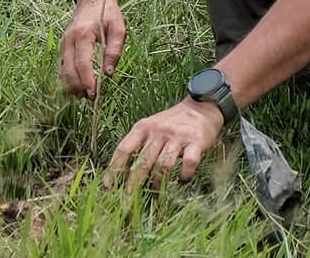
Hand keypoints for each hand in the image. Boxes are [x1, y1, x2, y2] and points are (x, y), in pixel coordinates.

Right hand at [58, 0, 125, 97]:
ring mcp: (64, 44)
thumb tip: (108, 74)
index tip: (94, 94)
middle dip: (78, 87)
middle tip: (91, 98)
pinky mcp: (63, 48)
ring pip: (62, 71)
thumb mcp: (118, 28)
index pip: (82, 63)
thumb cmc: (107, 14)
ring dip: (71, 86)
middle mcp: (69, 41)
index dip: (87, 81)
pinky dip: (67, 80)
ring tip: (85, 95)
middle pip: (68, 71)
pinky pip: (61, 67)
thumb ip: (114, 50)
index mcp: (83, 35)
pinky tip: (77, 88)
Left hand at [105, 97, 224, 189]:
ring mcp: (177, 137)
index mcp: (143, 128)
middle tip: (127, 203)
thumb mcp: (150, 127)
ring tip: (157, 197)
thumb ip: (138, 144)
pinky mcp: (196, 142)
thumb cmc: (172, 122)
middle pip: (142, 162)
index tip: (108, 186)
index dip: (114, 168)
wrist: (201, 107)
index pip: (124, 148)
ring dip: (159, 184)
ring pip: (163, 165)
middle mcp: (158, 131)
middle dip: (133, 185)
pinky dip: (184, 175)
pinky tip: (182, 181)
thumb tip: (121, 172)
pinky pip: (188, 162)